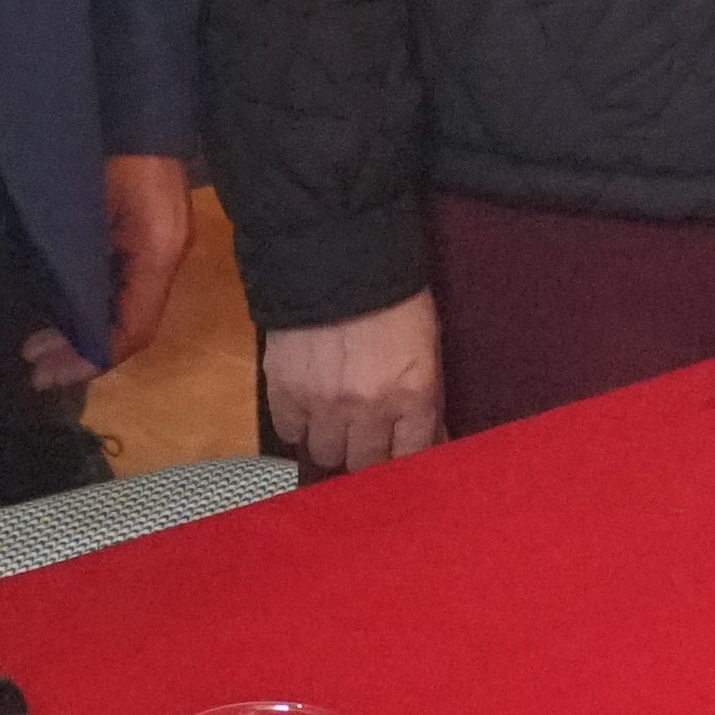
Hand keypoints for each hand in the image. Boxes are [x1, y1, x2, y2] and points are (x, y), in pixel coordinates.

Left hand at [25, 152, 201, 390]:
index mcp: (158, 249)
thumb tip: (60, 317)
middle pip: (130, 323)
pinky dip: (88, 299)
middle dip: (80, 351)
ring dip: (82, 327)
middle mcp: (164, 250)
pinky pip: (118, 278)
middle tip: (31, 363)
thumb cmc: (97, 136)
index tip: (41, 370)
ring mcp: (156, 237)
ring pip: (123, 303)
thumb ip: (75, 260)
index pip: (132, 330)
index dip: (87, 360)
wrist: (121, 81)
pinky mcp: (140, 223)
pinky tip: (56, 304)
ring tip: (38, 343)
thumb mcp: (78, 199)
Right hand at [258, 293, 444, 472]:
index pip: (411, 457)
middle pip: (364, 463)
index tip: (396, 454)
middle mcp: (370, 407)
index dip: (403, 460)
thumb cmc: (391, 294)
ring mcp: (324, 402)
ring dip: (330, 440)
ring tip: (333, 418)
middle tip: (363, 436)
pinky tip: (306, 405)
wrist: (337, 251)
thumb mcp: (426, 345)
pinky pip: (289, 431)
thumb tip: (429, 438)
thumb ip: (424, 398)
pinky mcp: (285, 390)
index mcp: (413, 394)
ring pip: (325, 453)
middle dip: (365, 452)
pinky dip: (298, 424)